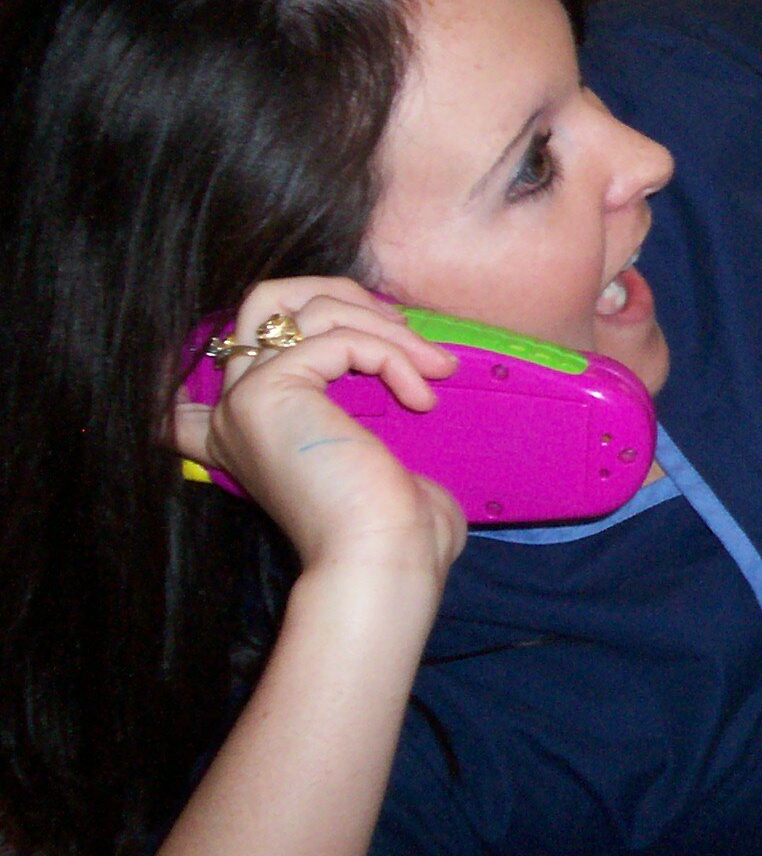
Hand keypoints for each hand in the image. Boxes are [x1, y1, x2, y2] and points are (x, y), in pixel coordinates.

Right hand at [174, 279, 466, 586]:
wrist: (380, 559)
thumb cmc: (392, 525)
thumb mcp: (373, 454)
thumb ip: (360, 410)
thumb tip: (403, 382)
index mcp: (250, 429)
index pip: (235, 345)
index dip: (291, 321)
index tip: (355, 347)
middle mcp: (233, 411)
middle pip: (267, 299)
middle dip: (344, 296)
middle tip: (404, 332)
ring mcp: (244, 400)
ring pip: (309, 310)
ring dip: (386, 328)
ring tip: (435, 369)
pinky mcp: (268, 392)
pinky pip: (338, 338)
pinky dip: (391, 356)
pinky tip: (422, 397)